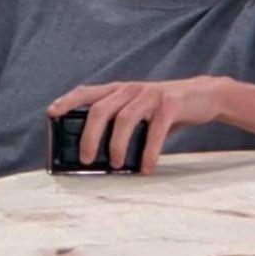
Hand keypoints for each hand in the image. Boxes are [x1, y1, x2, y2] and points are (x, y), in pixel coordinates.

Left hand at [47, 77, 224, 173]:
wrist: (203, 96)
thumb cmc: (163, 110)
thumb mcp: (139, 112)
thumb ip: (120, 127)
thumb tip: (100, 158)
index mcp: (119, 90)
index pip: (86, 91)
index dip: (67, 100)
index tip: (51, 113)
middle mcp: (131, 89)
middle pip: (101, 109)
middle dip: (90, 135)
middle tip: (87, 159)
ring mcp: (150, 95)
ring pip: (125, 118)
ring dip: (116, 144)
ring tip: (116, 164)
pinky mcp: (170, 104)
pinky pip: (156, 129)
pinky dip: (149, 151)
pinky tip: (146, 167)